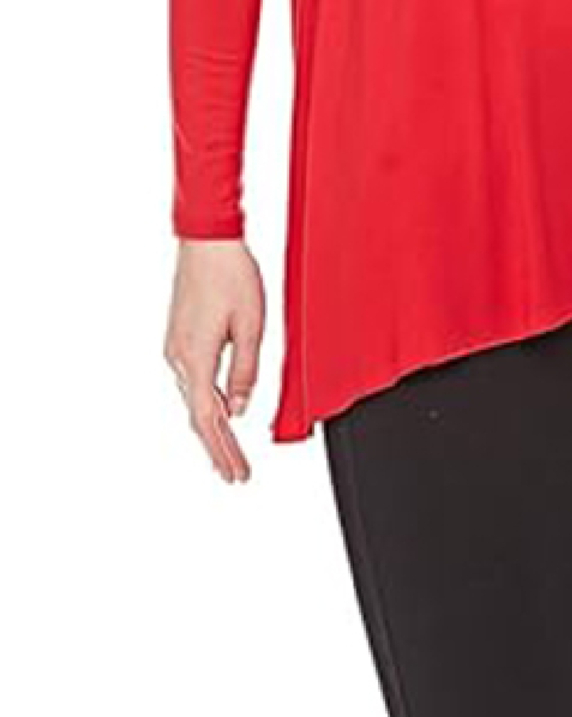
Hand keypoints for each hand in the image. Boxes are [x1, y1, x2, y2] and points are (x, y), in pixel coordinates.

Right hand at [163, 239, 265, 481]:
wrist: (206, 241)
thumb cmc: (231, 276)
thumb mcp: (250, 326)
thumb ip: (245, 371)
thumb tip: (241, 408)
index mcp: (195, 358)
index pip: (210, 420)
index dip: (225, 450)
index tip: (237, 473)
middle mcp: (178, 358)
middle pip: (199, 416)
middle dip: (218, 448)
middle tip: (234, 475)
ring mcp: (175, 348)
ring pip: (195, 400)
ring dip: (213, 428)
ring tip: (229, 453)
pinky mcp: (179, 338)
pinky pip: (193, 382)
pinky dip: (207, 404)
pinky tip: (220, 412)